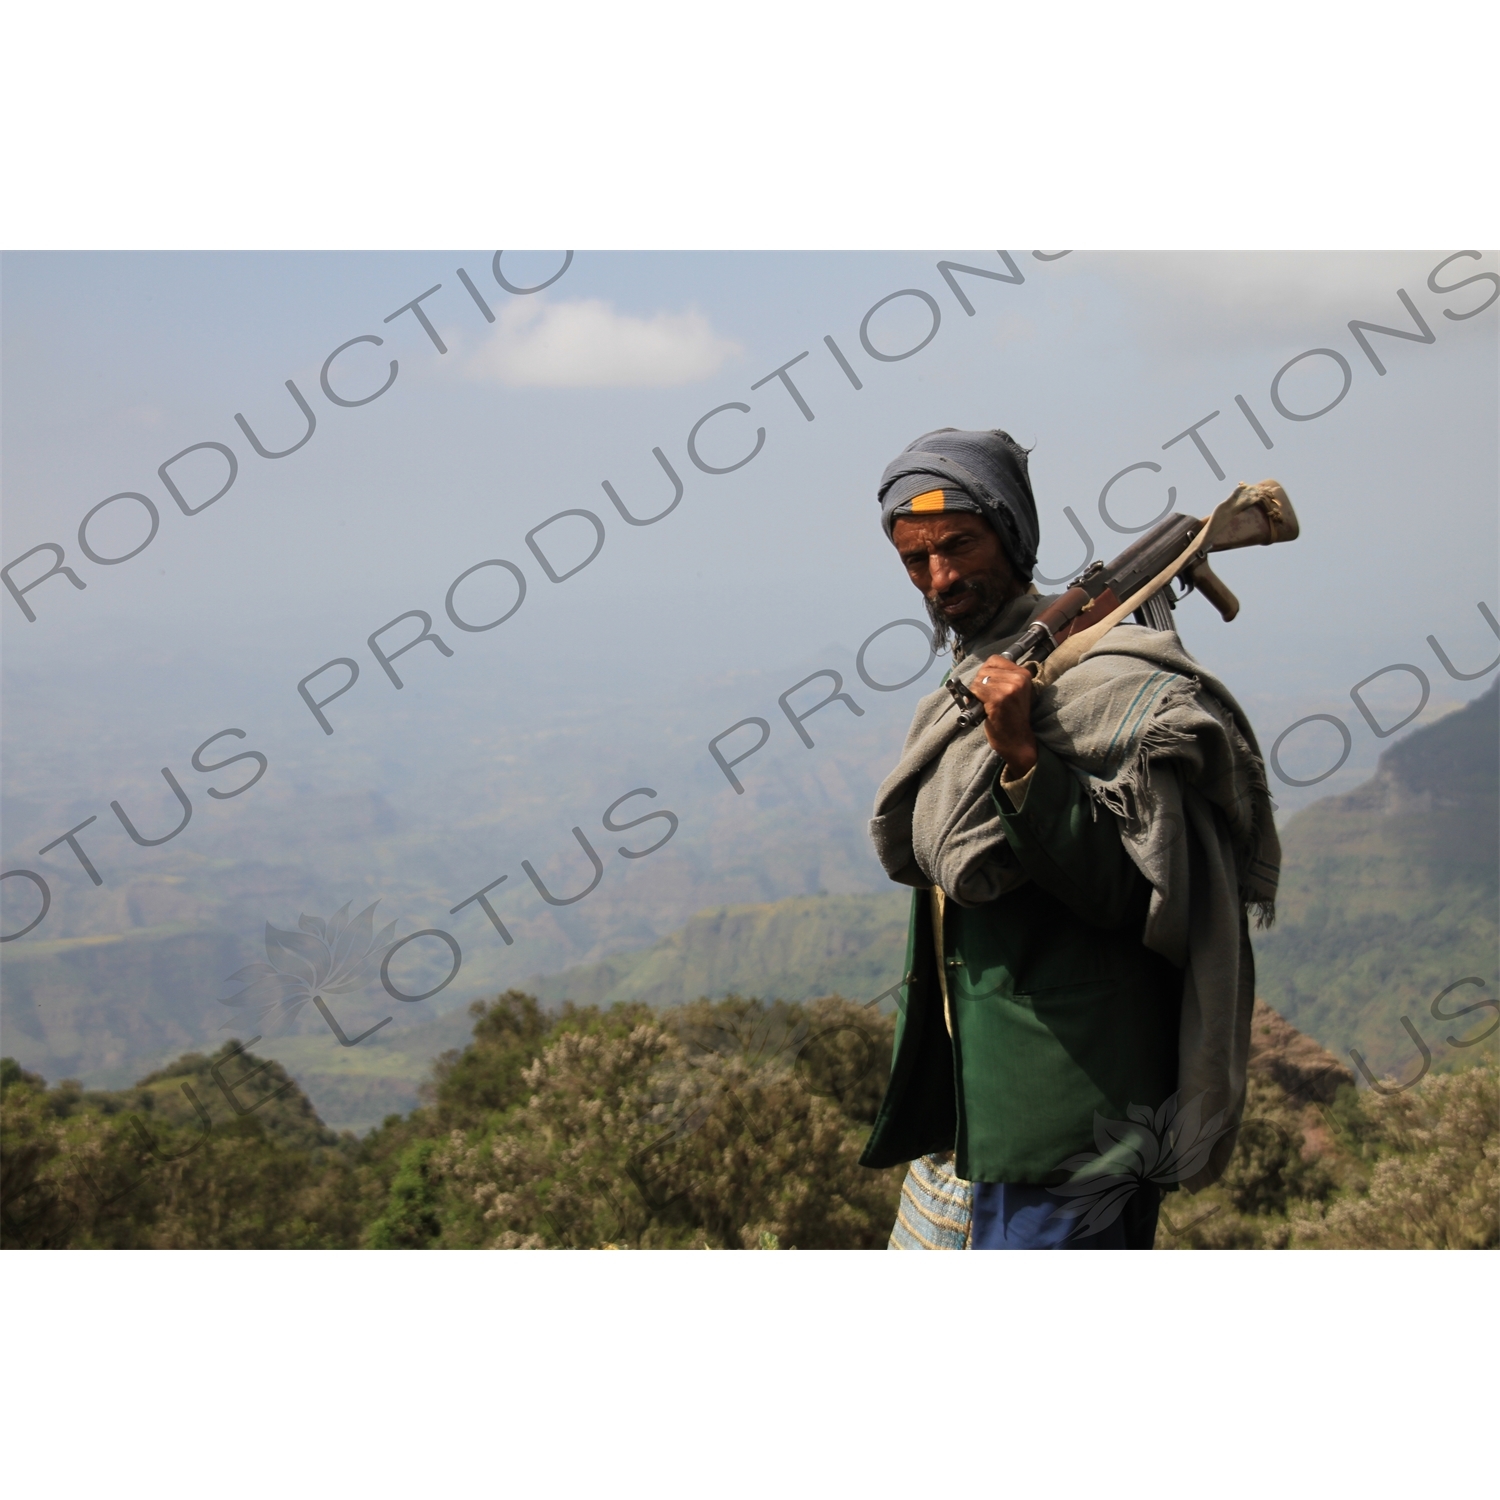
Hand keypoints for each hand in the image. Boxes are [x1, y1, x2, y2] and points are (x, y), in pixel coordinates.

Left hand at [969, 656, 1036, 772]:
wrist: (1017, 741)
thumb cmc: (1011, 718)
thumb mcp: (1014, 692)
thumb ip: (1003, 678)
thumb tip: (981, 671)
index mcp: (1024, 674)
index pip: (994, 659)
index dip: (986, 672)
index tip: (990, 687)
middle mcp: (1019, 678)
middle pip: (984, 670)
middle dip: (980, 685)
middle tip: (988, 700)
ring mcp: (1009, 688)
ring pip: (979, 680)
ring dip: (976, 694)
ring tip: (987, 706)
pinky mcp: (999, 699)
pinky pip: (976, 691)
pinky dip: (974, 700)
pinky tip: (984, 710)